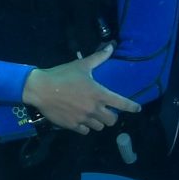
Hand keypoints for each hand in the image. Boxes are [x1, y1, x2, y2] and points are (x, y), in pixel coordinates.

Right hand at [22, 46, 140, 133]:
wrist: (41, 89)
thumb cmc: (62, 75)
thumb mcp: (81, 65)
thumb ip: (98, 58)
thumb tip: (110, 47)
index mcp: (99, 94)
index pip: (122, 103)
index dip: (132, 107)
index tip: (137, 109)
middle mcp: (94, 108)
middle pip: (112, 120)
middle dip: (111, 116)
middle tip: (106, 111)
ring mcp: (84, 118)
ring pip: (99, 127)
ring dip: (99, 122)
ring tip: (93, 115)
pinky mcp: (73, 125)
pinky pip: (85, 131)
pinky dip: (85, 127)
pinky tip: (81, 120)